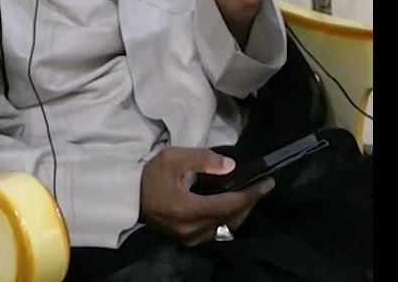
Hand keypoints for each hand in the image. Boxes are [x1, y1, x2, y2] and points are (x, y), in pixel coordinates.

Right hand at [139, 147, 275, 245]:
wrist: (129, 197)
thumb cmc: (150, 176)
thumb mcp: (173, 158)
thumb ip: (203, 160)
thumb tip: (230, 166)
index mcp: (190, 209)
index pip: (231, 204)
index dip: (252, 194)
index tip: (269, 182)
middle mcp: (193, 229)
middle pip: (232, 218)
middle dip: (250, 202)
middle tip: (263, 187)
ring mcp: (191, 238)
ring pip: (227, 228)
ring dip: (241, 212)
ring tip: (250, 195)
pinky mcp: (188, 240)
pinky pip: (217, 232)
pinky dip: (229, 220)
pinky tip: (232, 208)